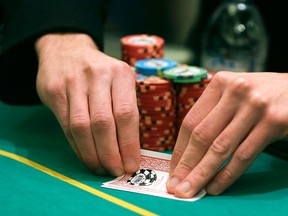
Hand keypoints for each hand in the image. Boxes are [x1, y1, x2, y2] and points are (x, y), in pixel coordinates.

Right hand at [35, 33, 139, 175]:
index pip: (126, 114)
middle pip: (103, 123)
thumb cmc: (100, 72)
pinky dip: (77, 146)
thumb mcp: (119, 79)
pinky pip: (67, 126)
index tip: (131, 164)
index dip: (129, 144)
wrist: (66, 49)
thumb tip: (130, 148)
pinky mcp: (55, 91)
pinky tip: (86, 157)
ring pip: (82, 127)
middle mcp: (97, 76)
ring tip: (100, 168)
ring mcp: (73, 83)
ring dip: (92, 154)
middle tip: (115, 171)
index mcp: (120, 74)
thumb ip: (124, 106)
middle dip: (110, 153)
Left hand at [167, 71, 287, 196]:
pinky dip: (227, 174)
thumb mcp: (234, 94)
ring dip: (202, 173)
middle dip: (186, 165)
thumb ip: (213, 113)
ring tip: (190, 190)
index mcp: (220, 83)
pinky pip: (244, 155)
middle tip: (176, 185)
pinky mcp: (275, 121)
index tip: (173, 168)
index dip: (180, 149)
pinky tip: (215, 186)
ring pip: (221, 148)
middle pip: (202, 136)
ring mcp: (255, 106)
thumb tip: (188, 149)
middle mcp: (235, 91)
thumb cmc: (260, 95)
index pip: (191, 121)